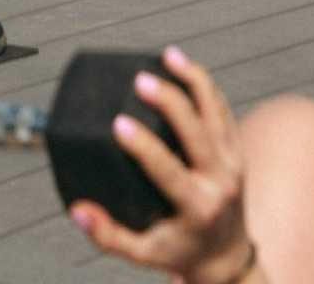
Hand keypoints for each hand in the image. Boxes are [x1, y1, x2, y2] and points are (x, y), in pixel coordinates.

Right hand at [68, 47, 254, 283]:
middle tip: (140, 80)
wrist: (226, 256)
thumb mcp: (143, 255)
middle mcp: (220, 182)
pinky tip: (183, 64)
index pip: (168, 170)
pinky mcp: (235, 149)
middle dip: (169, 102)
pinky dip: (205, 85)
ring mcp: (232, 163)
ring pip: (216, 111)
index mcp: (196, 208)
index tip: (118, 124)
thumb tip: (78, 209)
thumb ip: (108, 236)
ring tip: (168, 55)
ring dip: (193, 79)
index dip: (143, 145)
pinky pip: (222, 109)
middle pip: (197, 132)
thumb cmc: (181, 250)